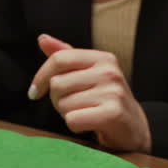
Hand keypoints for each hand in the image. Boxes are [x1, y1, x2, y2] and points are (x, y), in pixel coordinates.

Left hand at [28, 34, 150, 152]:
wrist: (134, 128)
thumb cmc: (104, 99)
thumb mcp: (87, 73)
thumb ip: (65, 56)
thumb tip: (42, 38)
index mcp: (102, 58)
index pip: (59, 59)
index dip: (40, 77)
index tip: (34, 92)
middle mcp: (109, 71)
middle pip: (57, 84)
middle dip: (57, 100)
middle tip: (74, 106)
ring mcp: (113, 92)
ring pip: (63, 104)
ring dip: (67, 114)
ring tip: (85, 113)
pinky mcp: (113, 113)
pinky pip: (73, 120)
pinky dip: (75, 126)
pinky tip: (89, 124)